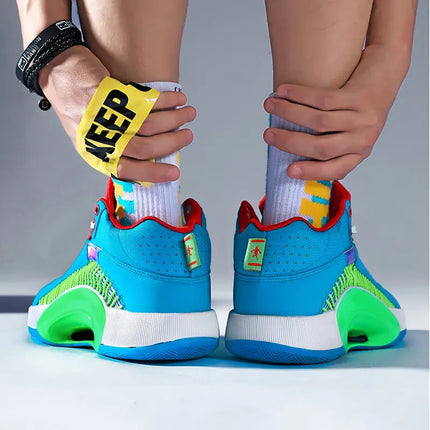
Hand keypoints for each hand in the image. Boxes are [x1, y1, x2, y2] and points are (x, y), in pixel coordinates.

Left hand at [39, 45, 195, 182]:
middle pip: (145, 148)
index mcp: (96, 153)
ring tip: (188, 114)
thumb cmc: (74, 105)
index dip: (154, 173)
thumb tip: (146, 157)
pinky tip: (178, 99)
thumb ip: (114, 149)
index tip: (174, 173)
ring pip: (150, 125)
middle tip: (187, 137)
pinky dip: (167, 100)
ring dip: (174, 120)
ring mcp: (105, 116)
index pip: (128, 171)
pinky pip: (146, 101)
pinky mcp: (110, 94)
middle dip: (172, 143)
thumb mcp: (90, 137)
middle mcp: (100, 138)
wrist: (57, 70)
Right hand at [263, 80, 392, 180]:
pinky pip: (324, 99)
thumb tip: (287, 147)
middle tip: (268, 135)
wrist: (386, 70)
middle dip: (291, 142)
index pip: (335, 170)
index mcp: (359, 153)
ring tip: (270, 106)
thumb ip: (328, 143)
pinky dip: (299, 95)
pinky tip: (284, 91)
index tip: (289, 171)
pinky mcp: (360, 95)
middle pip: (322, 148)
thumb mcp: (350, 131)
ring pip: (320, 121)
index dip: (311, 172)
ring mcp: (364, 118)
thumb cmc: (359, 104)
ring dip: (289, 113)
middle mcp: (363, 139)